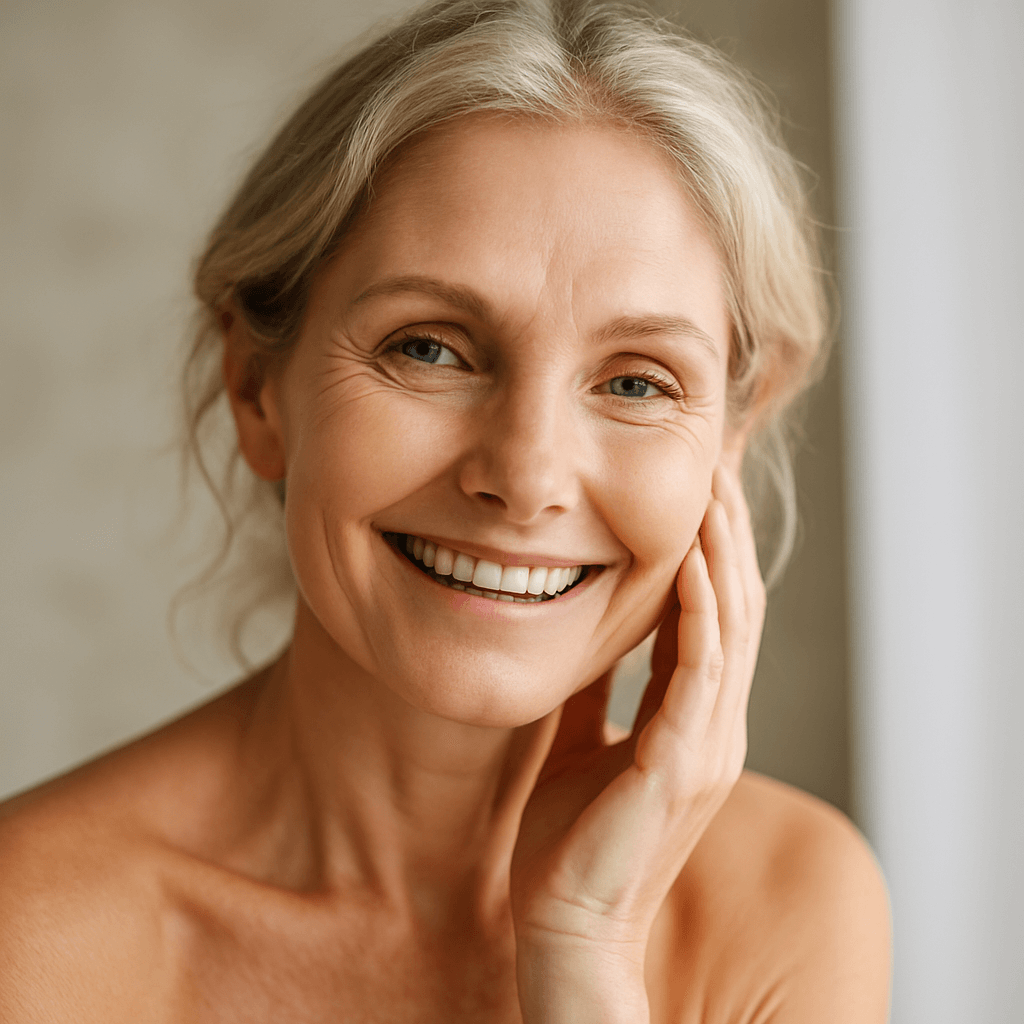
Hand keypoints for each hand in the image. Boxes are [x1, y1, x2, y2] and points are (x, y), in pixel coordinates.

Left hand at [511, 465, 765, 1020]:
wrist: (566, 929)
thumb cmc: (566, 842)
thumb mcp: (580, 745)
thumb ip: (593, 691)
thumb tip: (576, 633)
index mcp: (692, 720)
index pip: (713, 616)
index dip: (710, 550)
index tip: (696, 488)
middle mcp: (714, 725)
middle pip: (737, 606)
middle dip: (727, 531)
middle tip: (716, 461)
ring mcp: (707, 744)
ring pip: (732, 627)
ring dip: (724, 553)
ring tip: (713, 486)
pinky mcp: (683, 765)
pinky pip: (701, 671)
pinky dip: (702, 611)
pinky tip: (693, 561)